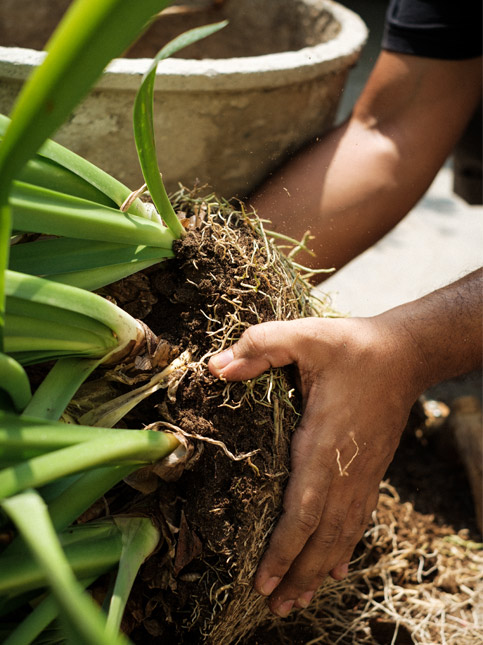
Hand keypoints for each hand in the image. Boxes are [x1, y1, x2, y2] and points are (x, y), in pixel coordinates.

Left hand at [208, 316, 420, 615]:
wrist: (405, 353)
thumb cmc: (353, 346)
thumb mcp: (304, 335)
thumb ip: (260, 347)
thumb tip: (214, 367)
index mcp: (322, 441)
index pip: (303, 509)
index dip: (283, 549)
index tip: (262, 581)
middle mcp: (344, 467)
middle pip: (322, 534)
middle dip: (298, 573)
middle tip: (276, 608)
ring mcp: (362, 472)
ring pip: (342, 532)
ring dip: (320, 568)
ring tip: (301, 599)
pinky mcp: (372, 468)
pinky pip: (359, 517)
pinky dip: (345, 546)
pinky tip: (338, 565)